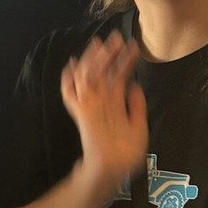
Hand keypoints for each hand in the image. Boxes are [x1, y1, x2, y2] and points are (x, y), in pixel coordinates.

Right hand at [60, 32, 147, 197]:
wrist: (112, 170)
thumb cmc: (125, 153)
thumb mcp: (138, 126)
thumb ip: (136, 106)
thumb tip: (135, 85)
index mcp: (113, 104)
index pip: (117, 76)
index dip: (123, 61)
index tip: (131, 46)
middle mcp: (101, 102)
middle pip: (102, 71)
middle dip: (108, 54)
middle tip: (116, 37)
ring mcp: (90, 106)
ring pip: (89, 76)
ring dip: (94, 59)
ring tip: (103, 44)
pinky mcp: (83, 112)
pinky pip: (70, 93)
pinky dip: (68, 79)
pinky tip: (72, 65)